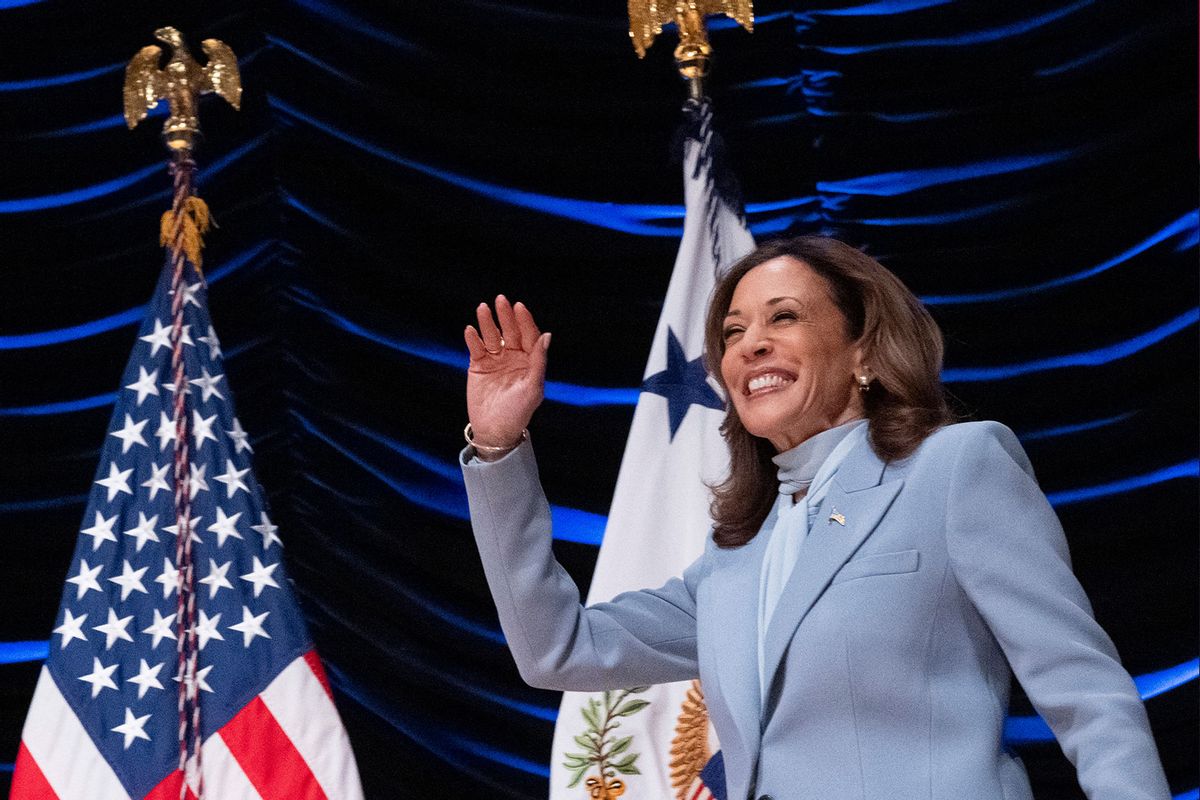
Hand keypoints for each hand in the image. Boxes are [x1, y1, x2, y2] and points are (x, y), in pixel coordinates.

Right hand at [464, 295, 550, 451]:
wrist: (495, 430)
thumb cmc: (518, 412)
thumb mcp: (533, 388)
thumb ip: (539, 362)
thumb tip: (546, 336)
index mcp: (530, 361)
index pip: (529, 336)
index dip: (524, 321)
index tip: (519, 307)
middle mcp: (513, 357)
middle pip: (510, 331)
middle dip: (505, 316)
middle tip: (500, 300)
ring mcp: (495, 360)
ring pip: (492, 336)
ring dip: (487, 323)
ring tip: (482, 309)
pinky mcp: (478, 366)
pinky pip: (476, 348)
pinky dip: (473, 339)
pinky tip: (471, 330)